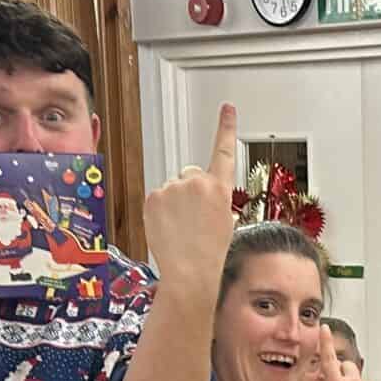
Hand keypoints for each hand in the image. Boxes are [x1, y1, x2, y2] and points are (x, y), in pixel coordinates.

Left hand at [146, 102, 238, 308]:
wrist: (190, 272)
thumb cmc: (209, 252)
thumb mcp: (224, 220)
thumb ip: (213, 197)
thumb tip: (201, 193)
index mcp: (219, 188)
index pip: (224, 150)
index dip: (226, 127)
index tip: (227, 108)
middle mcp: (196, 182)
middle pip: (190, 174)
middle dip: (190, 190)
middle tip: (194, 218)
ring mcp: (173, 188)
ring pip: (173, 188)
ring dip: (175, 203)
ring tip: (182, 228)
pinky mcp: (153, 196)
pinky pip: (158, 197)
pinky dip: (161, 210)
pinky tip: (169, 227)